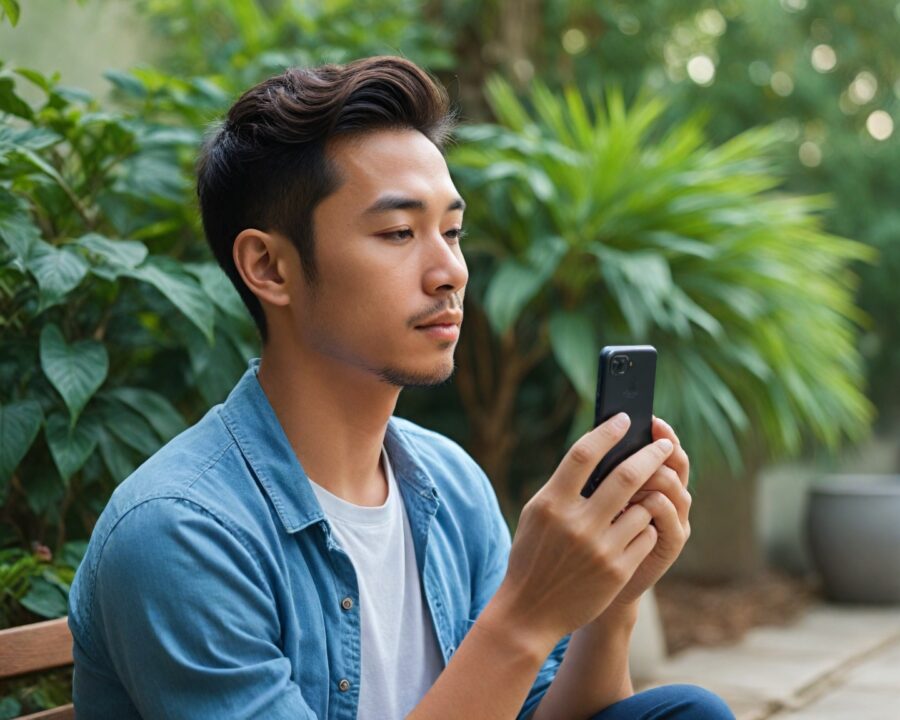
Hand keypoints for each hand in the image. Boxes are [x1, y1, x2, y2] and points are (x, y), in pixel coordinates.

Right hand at [489, 413, 675, 647]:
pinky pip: (646, 535)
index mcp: (551, 503)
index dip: (608, 431)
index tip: (625, 419)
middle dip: (650, 455)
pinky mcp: (618, 570)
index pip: (584, 453)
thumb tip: (600, 452)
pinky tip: (638, 527)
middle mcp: (576, 522)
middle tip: (663, 444)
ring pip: (643, 507)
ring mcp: (600, 548)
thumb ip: (564, 485)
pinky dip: (646, 527)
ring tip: (647, 493)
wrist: (531, 611)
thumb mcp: (537, 514)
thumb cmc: (533, 554)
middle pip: (625, 476)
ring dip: (650, 497)